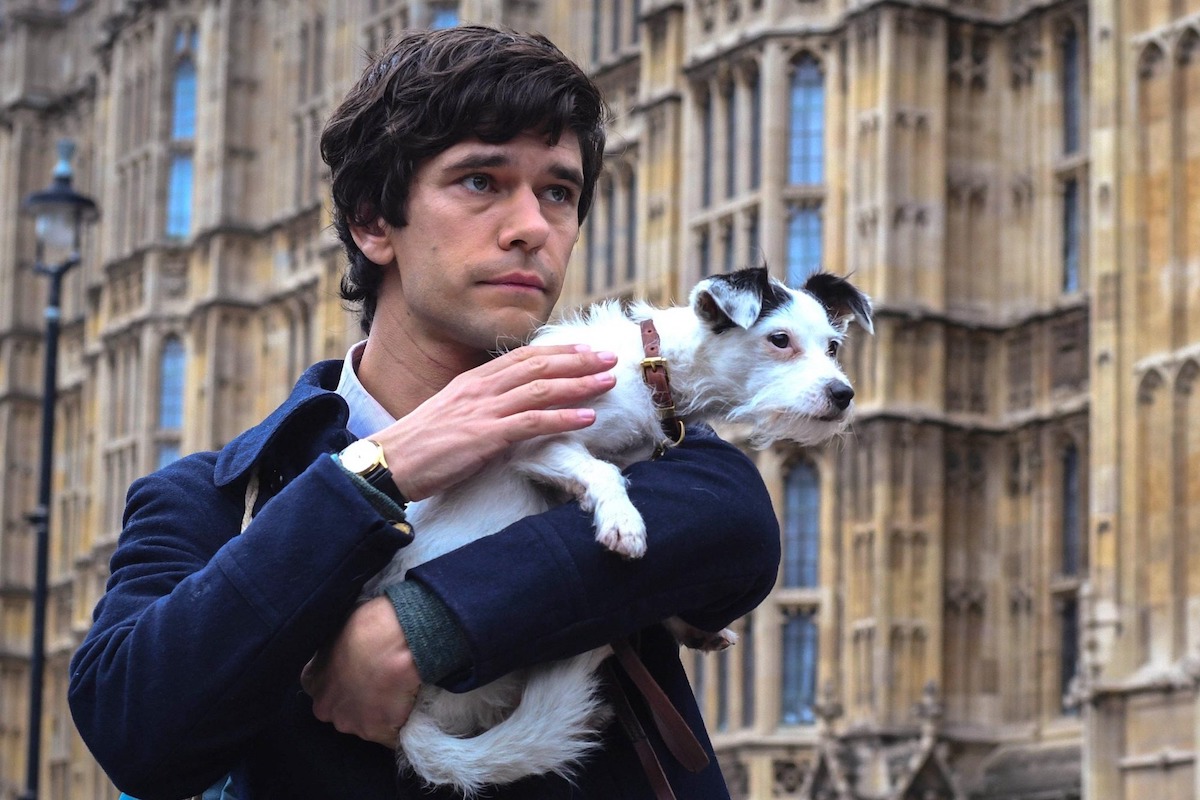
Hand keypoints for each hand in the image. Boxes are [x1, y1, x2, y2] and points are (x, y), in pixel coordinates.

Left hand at [301, 596, 420, 746]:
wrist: (396, 638)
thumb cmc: (369, 623)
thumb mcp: (340, 628)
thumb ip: (335, 649)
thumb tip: (345, 649)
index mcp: (312, 680)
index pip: (323, 688)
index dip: (343, 681)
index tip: (359, 673)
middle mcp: (325, 707)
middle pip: (342, 711)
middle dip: (358, 701)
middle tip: (381, 682)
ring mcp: (351, 723)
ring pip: (366, 724)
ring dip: (380, 713)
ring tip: (399, 692)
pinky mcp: (377, 732)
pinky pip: (390, 735)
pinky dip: (399, 724)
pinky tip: (409, 706)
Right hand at [377, 344, 616, 500]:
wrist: (390, 463)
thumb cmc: (420, 444)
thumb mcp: (453, 413)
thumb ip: (481, 405)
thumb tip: (509, 406)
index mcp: (473, 380)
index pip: (522, 356)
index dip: (557, 351)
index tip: (585, 349)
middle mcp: (481, 388)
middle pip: (538, 365)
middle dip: (577, 360)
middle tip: (609, 357)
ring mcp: (483, 410)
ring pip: (540, 389)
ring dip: (579, 384)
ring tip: (608, 382)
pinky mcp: (485, 437)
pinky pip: (532, 423)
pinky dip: (562, 418)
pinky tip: (587, 418)